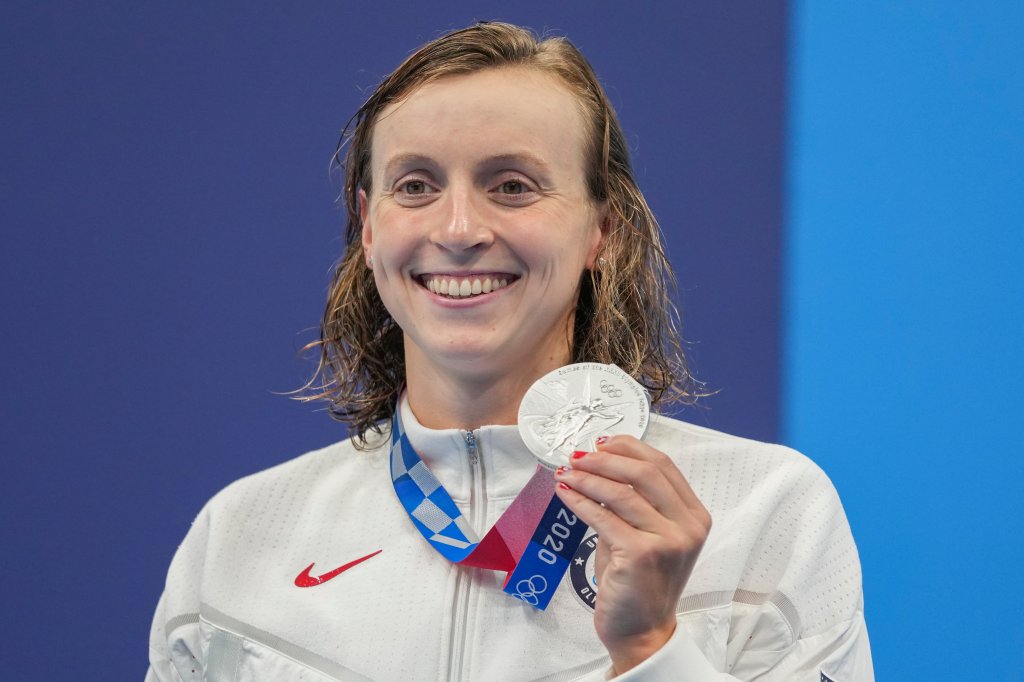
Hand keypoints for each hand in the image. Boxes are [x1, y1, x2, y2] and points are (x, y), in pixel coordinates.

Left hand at [554, 436, 710, 673]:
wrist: (642, 632)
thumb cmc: (638, 582)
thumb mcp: (643, 533)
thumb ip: (631, 501)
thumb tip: (596, 463)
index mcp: (694, 515)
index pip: (662, 465)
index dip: (629, 447)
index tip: (600, 442)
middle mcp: (688, 526)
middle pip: (644, 472)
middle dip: (605, 459)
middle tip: (576, 456)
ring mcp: (669, 540)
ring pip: (621, 492)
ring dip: (587, 478)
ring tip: (565, 472)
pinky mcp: (642, 554)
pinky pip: (603, 517)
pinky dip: (579, 501)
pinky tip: (564, 494)